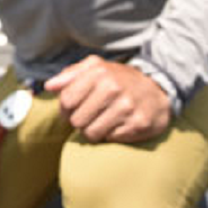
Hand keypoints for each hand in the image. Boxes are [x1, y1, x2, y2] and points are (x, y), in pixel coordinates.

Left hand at [44, 55, 170, 143]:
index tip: (72, 109)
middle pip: (77, 120)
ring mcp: (126, 108)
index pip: (67, 100)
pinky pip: (109, 139)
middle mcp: (113, 88)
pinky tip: (117, 124)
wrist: (158, 89)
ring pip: (91, 133)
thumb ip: (70, 75)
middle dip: (80, 121)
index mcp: (99, 72)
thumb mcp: (96, 67)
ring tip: (102, 121)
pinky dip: (110, 135)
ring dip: (93, 130)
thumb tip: (49, 86)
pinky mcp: (137, 125)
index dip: (65, 109)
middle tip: (89, 116)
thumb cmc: (120, 79)